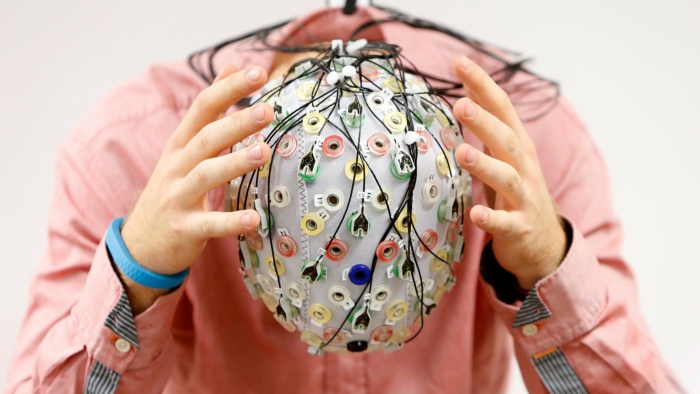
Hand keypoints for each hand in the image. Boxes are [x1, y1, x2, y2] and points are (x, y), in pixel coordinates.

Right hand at [118, 65, 272, 312]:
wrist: (140, 244)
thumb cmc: (173, 189)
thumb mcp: (184, 148)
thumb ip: (210, 111)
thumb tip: (230, 66)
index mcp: (180, 144)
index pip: (203, 108)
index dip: (229, 89)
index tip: (258, 72)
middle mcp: (176, 166)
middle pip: (206, 138)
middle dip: (236, 122)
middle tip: (268, 110)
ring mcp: (177, 197)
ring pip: (205, 175)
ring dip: (235, 163)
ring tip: (264, 152)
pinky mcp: (183, 229)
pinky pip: (208, 224)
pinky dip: (231, 221)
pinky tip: (255, 219)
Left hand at [452, 56, 567, 290]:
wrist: (545, 244)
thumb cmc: (518, 192)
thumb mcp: (505, 155)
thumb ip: (488, 125)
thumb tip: (467, 91)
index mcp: (517, 146)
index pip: (502, 108)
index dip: (482, 85)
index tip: (459, 62)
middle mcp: (524, 167)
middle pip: (506, 138)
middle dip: (485, 120)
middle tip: (461, 103)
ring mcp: (524, 198)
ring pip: (507, 178)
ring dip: (485, 165)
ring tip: (462, 152)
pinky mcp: (519, 228)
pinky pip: (505, 223)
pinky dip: (491, 217)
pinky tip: (476, 213)